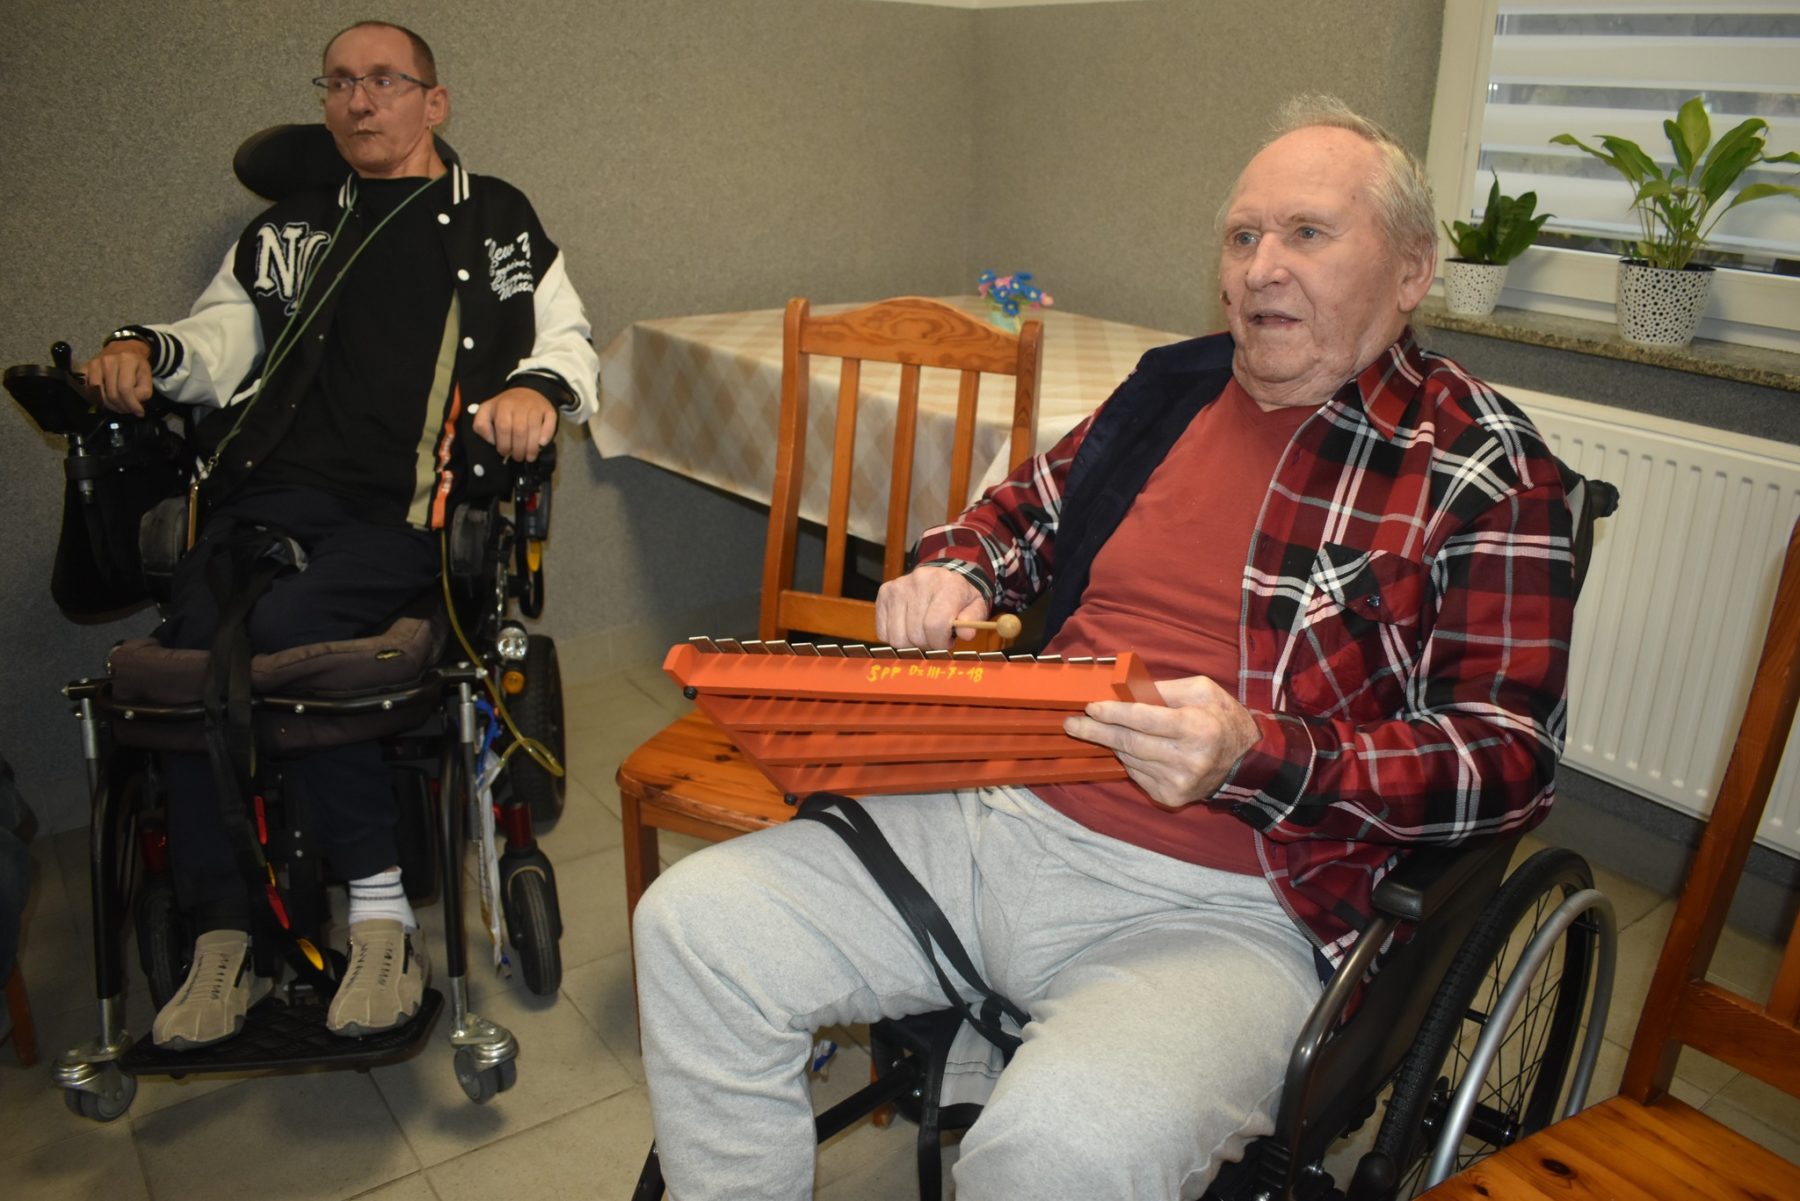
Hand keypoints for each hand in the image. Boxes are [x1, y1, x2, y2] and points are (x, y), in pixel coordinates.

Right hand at [79, 341, 153, 416]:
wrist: (124, 348)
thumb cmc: (136, 364)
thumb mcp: (147, 375)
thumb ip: (144, 391)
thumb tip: (133, 404)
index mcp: (127, 360)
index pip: (125, 389)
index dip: (131, 404)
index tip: (138, 412)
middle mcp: (108, 360)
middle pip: (111, 394)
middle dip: (121, 407)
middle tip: (127, 409)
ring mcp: (94, 363)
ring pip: (97, 394)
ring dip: (109, 405)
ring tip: (118, 405)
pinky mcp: (84, 368)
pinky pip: (86, 389)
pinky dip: (95, 398)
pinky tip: (105, 398)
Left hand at [472, 387, 556, 461]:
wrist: (527, 391)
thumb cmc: (506, 406)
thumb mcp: (487, 410)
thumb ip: (481, 425)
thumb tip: (492, 440)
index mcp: (503, 406)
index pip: (503, 427)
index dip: (504, 444)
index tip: (504, 453)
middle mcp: (520, 405)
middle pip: (519, 430)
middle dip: (518, 449)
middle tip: (517, 457)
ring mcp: (536, 407)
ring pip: (534, 429)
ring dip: (531, 447)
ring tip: (529, 457)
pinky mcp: (549, 410)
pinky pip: (550, 423)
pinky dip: (547, 435)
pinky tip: (542, 444)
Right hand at [875, 567, 986, 649]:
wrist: (942, 577)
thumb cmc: (959, 597)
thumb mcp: (976, 605)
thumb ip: (973, 619)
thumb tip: (966, 634)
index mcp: (947, 584)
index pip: (935, 624)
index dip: (940, 642)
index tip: (946, 642)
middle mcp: (920, 581)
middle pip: (915, 634)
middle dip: (927, 644)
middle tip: (935, 638)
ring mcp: (898, 587)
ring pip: (897, 637)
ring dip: (910, 643)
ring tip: (922, 633)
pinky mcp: (884, 593)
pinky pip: (883, 632)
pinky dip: (895, 637)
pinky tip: (908, 628)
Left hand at [1065, 674, 1260, 807]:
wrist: (1246, 764)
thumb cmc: (1222, 719)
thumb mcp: (1201, 691)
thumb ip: (1162, 688)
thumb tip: (1123, 689)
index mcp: (1195, 727)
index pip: (1143, 719)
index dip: (1113, 713)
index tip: (1090, 706)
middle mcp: (1186, 758)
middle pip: (1129, 743)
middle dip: (1095, 731)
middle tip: (1071, 723)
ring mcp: (1178, 782)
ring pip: (1130, 760)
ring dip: (1113, 743)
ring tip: (1104, 730)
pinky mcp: (1171, 797)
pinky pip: (1137, 775)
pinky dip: (1130, 760)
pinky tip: (1134, 749)